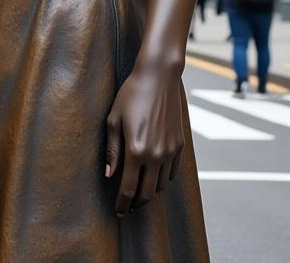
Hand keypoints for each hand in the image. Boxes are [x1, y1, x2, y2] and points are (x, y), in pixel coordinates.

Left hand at [105, 63, 184, 217]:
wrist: (158, 78)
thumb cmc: (131, 95)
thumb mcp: (114, 119)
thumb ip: (112, 150)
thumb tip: (109, 175)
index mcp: (136, 151)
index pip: (128, 189)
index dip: (122, 203)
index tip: (118, 212)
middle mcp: (156, 155)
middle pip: (147, 193)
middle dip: (136, 204)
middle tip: (127, 207)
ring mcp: (170, 152)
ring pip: (161, 185)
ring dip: (150, 192)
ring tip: (139, 192)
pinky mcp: (180, 146)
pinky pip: (172, 173)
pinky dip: (163, 180)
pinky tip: (154, 178)